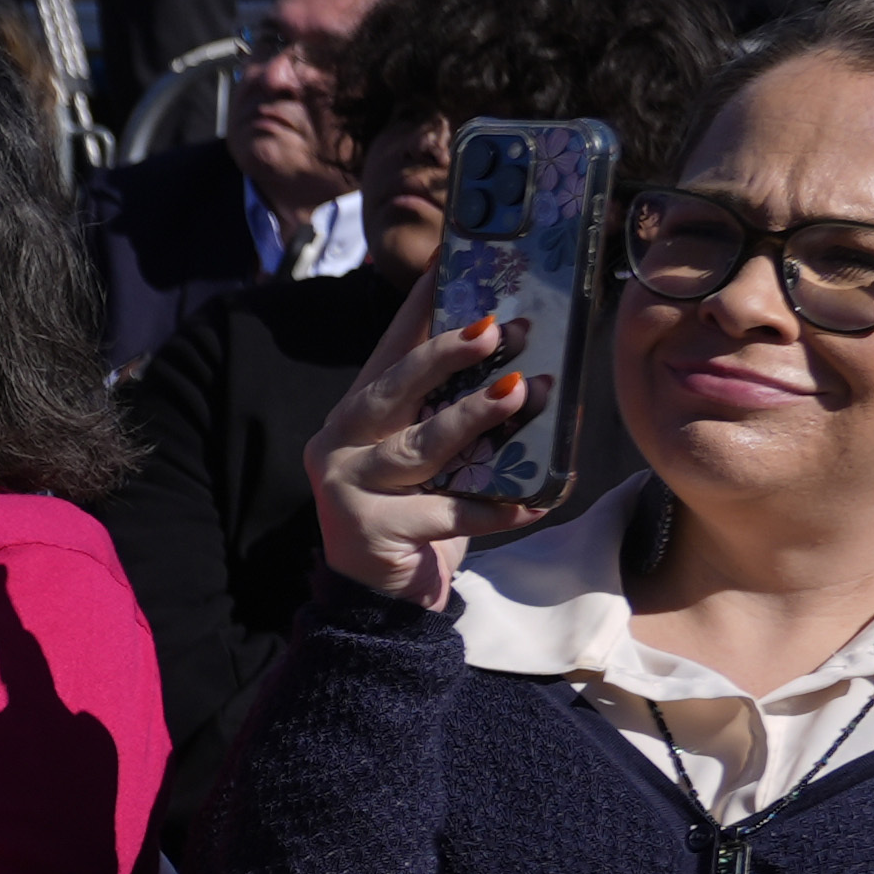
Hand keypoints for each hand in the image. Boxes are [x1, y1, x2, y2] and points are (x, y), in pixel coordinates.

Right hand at [308, 273, 551, 607]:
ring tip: (520, 393)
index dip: (421, 309)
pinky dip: (495, 509)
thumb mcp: (432, 462)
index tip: (453, 265)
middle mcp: (339, 442)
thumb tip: (523, 369)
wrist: (379, 608)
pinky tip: (535, 502)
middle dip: (446, 355)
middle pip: (393, 389)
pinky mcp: (367, 530)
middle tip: (497, 328)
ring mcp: (346, 486)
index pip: (389, 350)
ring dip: (472, 417)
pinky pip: (445, 512)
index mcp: (355, 416)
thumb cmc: (416, 522)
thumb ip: (451, 419)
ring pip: (418, 446)